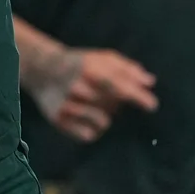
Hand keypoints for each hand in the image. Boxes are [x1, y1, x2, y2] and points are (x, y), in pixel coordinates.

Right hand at [25, 48, 156, 142]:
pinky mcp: (59, 121)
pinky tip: (83, 117)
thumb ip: (127, 68)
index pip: (119, 86)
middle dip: (116, 104)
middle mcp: (78, 88)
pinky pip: (88, 135)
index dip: (138, 97)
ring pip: (103, 123)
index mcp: (89, 69)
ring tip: (92, 105)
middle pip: (113, 107)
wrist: (41, 69)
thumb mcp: (102, 57)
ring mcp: (67, 106)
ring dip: (104, 116)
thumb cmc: (80, 63)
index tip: (152, 106)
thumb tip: (150, 82)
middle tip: (106, 96)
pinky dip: (91, 129)